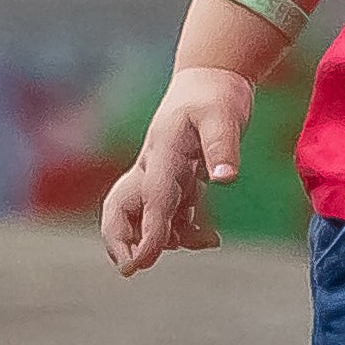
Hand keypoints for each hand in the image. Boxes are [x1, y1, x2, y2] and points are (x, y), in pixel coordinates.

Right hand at [100, 69, 260, 273]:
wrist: (212, 77)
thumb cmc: (215, 93)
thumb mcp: (224, 114)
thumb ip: (223, 145)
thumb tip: (225, 179)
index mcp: (161, 151)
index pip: (150, 197)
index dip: (147, 232)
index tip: (143, 263)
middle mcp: (153, 166)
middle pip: (119, 208)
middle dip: (119, 240)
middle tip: (133, 268)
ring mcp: (160, 174)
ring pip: (142, 216)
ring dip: (160, 239)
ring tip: (207, 240)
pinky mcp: (175, 180)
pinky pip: (168, 215)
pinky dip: (182, 232)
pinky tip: (210, 237)